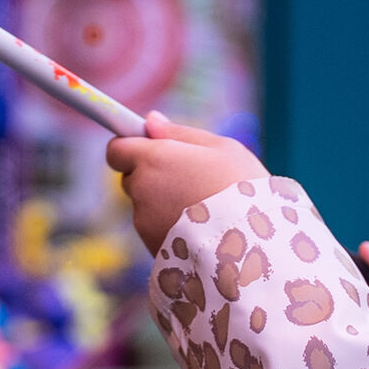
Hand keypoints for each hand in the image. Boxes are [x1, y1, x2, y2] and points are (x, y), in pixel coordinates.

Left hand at [107, 112, 267, 253]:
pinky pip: (156, 229)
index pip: (117, 149)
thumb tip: (150, 121)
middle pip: (132, 178)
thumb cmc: (242, 188)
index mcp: (153, 158)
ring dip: (164, 203)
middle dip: (152, 176)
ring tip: (203, 209)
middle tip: (190, 179)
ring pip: (146, 206)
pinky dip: (171, 227)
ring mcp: (144, 222)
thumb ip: (180, 133)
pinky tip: (201, 230)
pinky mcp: (151, 247)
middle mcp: (141, 190)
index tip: (150, 147)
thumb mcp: (222, 148)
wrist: (252, 245)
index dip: (131, 146)